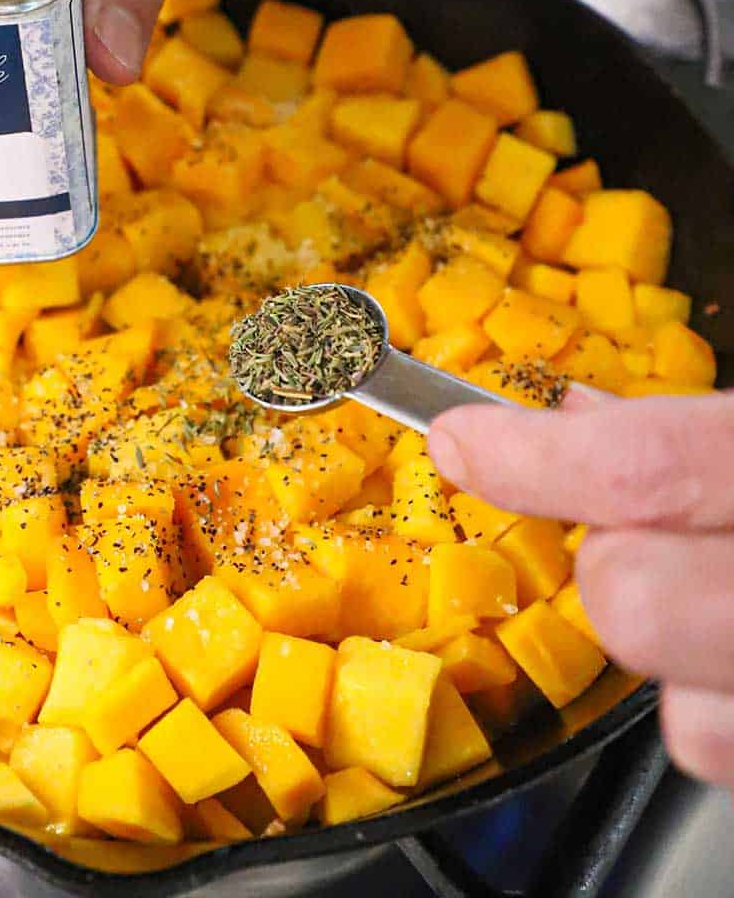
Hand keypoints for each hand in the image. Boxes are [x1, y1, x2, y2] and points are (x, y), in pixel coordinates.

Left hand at [428, 389, 733, 787]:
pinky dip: (708, 709)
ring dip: (662, 653)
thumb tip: (568, 417)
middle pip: (629, 598)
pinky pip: (715, 747)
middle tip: (632, 541)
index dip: (529, 458)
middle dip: (605, 567)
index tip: (457, 441)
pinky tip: (729, 660)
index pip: (640, 470)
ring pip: (676, 713)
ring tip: (705, 604)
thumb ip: (684, 430)